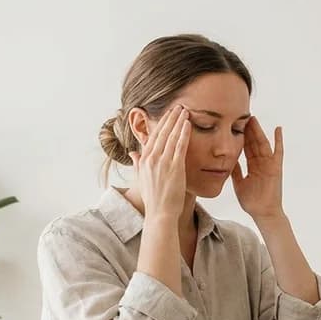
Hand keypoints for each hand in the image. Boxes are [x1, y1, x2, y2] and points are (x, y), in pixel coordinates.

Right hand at [129, 105, 190, 223]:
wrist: (160, 213)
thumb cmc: (153, 199)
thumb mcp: (141, 180)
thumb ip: (137, 164)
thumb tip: (132, 154)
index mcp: (144, 161)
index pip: (152, 137)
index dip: (160, 124)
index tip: (167, 114)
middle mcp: (151, 159)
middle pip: (161, 133)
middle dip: (170, 118)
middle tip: (177, 106)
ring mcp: (163, 163)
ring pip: (171, 136)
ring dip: (178, 121)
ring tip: (185, 111)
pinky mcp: (174, 168)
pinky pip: (180, 146)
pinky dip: (184, 133)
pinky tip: (188, 124)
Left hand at [232, 116, 284, 221]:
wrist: (263, 212)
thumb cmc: (252, 201)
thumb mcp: (238, 183)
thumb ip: (235, 171)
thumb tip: (226, 159)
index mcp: (252, 166)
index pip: (245, 147)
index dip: (240, 136)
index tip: (234, 124)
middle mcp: (261, 163)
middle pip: (254, 142)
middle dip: (248, 130)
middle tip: (242, 115)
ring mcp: (269, 164)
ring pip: (263, 144)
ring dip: (258, 131)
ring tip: (253, 119)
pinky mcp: (277, 168)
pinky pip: (279, 151)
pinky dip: (279, 140)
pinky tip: (278, 129)